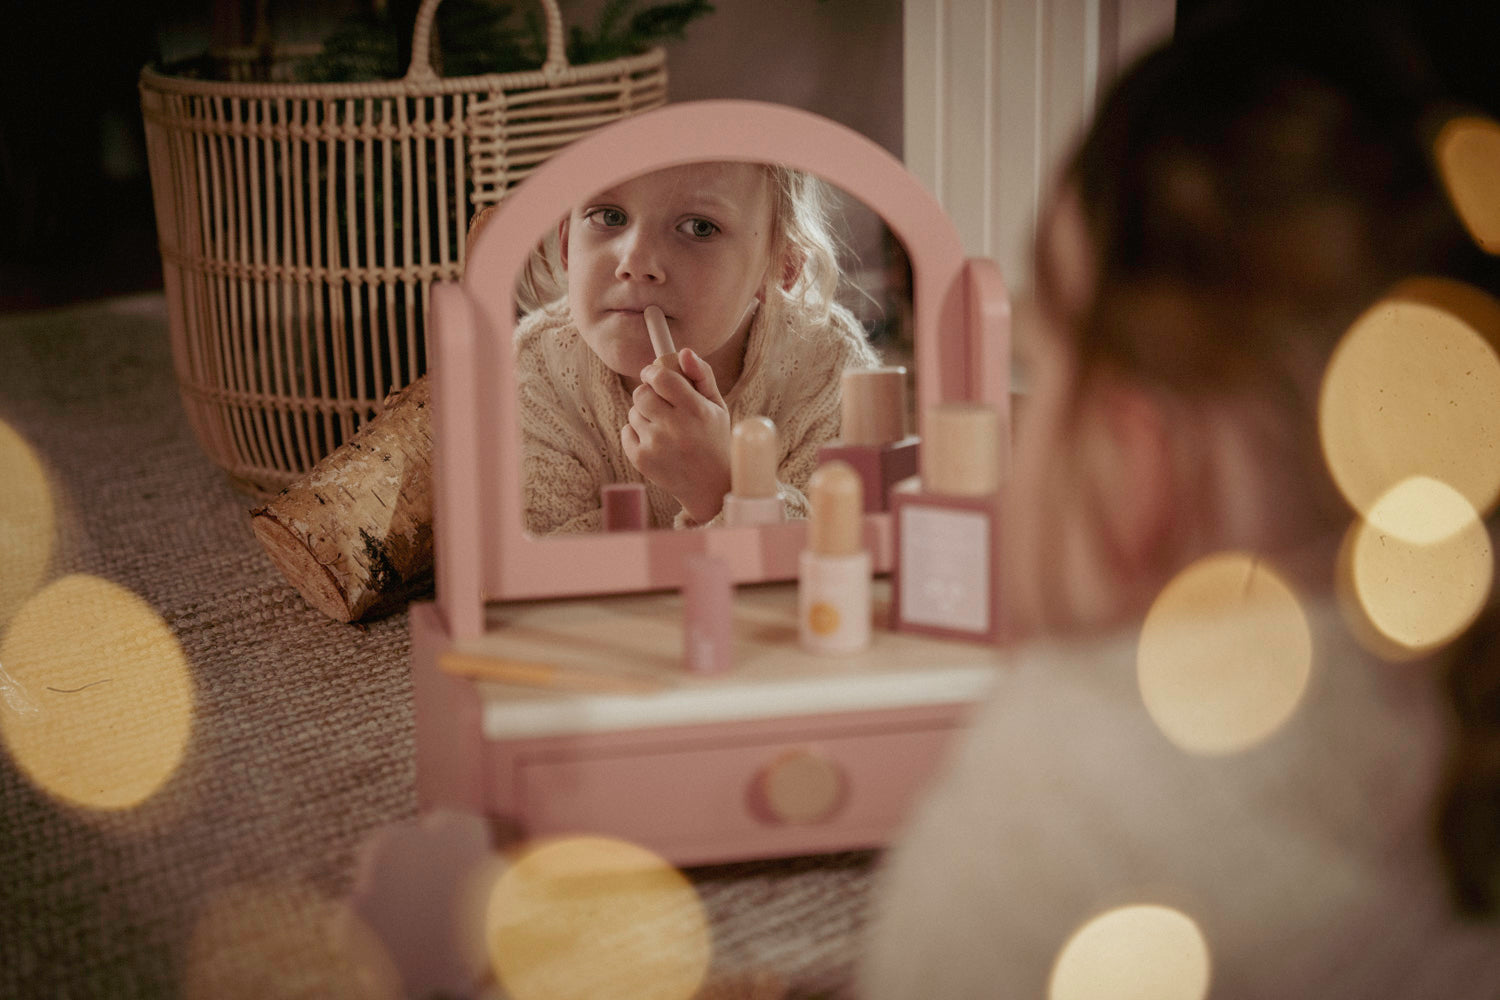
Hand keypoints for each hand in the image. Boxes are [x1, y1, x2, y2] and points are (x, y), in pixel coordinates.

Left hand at [621, 349, 732, 523]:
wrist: (710, 487)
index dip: (653, 372)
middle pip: (641, 394)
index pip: (662, 378)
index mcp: (697, 411)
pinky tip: (656, 442)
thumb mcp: (717, 407)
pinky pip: (627, 431)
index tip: (653, 374)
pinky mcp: (641, 460)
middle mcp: (675, 428)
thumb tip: (684, 351)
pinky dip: (637, 433)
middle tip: (660, 402)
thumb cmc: (714, 440)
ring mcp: (656, 445)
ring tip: (663, 427)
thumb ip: (702, 376)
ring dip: (644, 414)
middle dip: (647, 392)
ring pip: (633, 412)